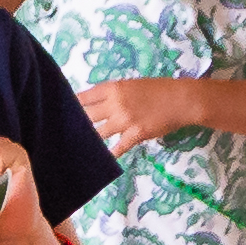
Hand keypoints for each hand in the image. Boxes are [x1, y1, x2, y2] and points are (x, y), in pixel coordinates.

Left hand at [78, 72, 213, 147]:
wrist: (182, 99)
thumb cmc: (159, 90)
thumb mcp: (132, 85)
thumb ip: (114, 93)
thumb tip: (97, 104)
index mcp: (113, 88)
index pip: (84, 97)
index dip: (73, 105)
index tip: (64, 111)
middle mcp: (115, 103)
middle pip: (87, 115)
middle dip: (77, 124)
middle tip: (66, 132)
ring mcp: (125, 120)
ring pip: (98, 133)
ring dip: (90, 139)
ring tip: (79, 146)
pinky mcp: (135, 134)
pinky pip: (117, 147)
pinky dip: (109, 154)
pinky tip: (102, 159)